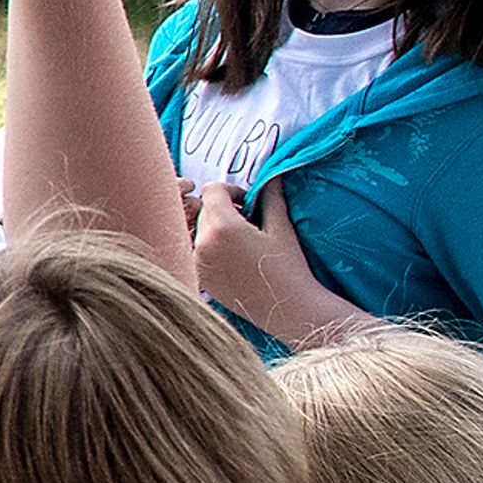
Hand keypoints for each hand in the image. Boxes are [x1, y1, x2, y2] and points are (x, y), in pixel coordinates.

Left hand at [192, 178, 309, 320]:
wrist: (287, 309)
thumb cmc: (289, 268)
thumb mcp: (281, 226)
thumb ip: (270, 195)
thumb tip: (270, 174)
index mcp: (222, 227)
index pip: (210, 191)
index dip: (230, 190)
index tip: (247, 202)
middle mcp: (202, 245)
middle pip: (202, 210)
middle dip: (222, 209)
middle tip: (247, 220)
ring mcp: (196, 264)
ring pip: (196, 230)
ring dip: (213, 227)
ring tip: (238, 238)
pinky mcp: (198, 278)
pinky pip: (194, 250)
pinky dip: (207, 246)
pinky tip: (231, 255)